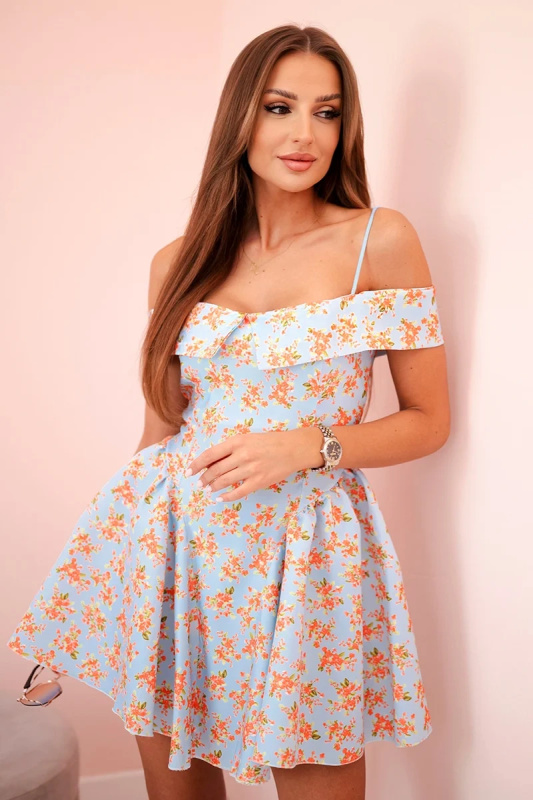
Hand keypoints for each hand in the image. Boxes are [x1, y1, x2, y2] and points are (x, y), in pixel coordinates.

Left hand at [184, 430, 309, 501]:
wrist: (293, 448)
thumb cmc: (269, 441)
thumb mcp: (248, 438)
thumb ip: (230, 449)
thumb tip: (211, 462)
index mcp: (237, 442)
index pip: (210, 454)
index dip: (197, 464)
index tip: (188, 472)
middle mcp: (242, 455)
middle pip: (215, 470)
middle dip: (204, 479)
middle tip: (199, 483)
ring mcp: (251, 469)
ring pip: (224, 481)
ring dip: (213, 487)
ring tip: (208, 489)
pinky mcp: (259, 481)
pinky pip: (238, 492)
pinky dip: (226, 497)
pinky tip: (220, 498)